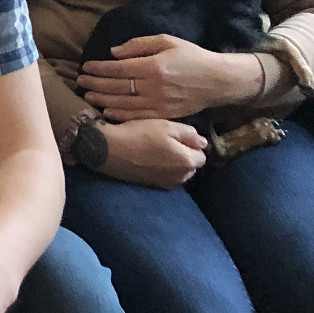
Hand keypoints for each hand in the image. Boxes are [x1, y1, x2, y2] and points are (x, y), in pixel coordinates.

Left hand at [79, 34, 261, 121]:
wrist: (217, 81)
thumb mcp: (167, 41)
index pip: (118, 68)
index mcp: (154, 66)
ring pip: (123, 104)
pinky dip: (120, 115)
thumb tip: (114, 53)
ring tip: (87, 96)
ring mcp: (159, 104)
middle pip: (117, 87)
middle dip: (95, 84)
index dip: (99, 69)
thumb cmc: (192, 57)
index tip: (85, 67)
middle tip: (80, 82)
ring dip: (102, 101)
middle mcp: (154, 87)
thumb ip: (139, 45)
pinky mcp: (164, 115)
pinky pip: (137, 117)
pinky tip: (107, 112)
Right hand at [91, 118, 206, 189]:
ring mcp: (166, 184)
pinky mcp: (153, 187)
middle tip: (166, 142)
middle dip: (183, 155)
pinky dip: (161, 170)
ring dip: (172, 163)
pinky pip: (165, 177)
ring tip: (156, 151)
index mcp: (188, 162)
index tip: (177, 136)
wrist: (110, 149)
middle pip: (190, 166)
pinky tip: (148, 159)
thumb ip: (189, 134)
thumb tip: (203, 143)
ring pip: (178, 172)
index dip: (191, 144)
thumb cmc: (140, 133)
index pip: (202, 155)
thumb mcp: (167, 126)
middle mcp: (181, 178)